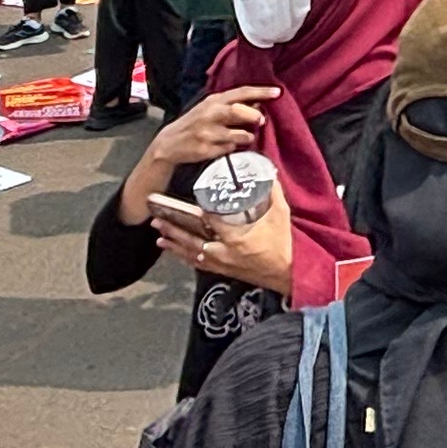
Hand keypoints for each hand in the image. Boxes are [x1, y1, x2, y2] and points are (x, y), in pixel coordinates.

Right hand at [123, 86, 274, 219]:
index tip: (277, 93)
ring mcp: (208, 133)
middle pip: (240, 112)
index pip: (241, 92)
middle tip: (261, 121)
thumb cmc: (195, 123)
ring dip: (247, 137)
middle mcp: (210, 114)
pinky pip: (230, 149)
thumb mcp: (209, 108)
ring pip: (239, 135)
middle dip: (254, 117)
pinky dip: (232, 148)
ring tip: (243, 137)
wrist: (169, 143)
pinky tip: (225, 146)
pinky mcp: (207, 149)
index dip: (261, 92)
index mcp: (213, 100)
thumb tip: (257, 105)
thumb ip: (231, 106)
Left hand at [156, 184, 296, 294]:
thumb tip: (269, 172)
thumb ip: (273, 192)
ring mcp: (222, 264)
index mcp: (236, 237)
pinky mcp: (224, 271)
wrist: (288, 274)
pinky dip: (187, 258)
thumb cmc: (284, 245)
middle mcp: (224, 252)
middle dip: (173, 231)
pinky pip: (200, 265)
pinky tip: (177, 254)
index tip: (182, 204)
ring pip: (192, 255)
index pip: (209, 222)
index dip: (195, 213)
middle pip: (192, 241)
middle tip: (158, 221)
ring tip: (160, 238)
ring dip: (175, 246)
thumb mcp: (281, 215)